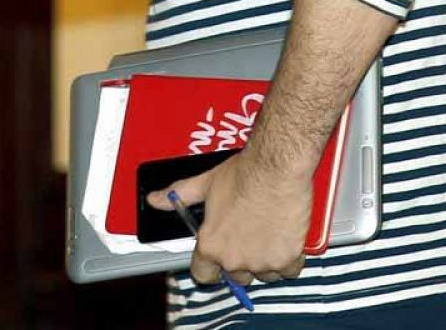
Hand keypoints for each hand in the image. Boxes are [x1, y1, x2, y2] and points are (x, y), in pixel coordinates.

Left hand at [147, 151, 309, 287]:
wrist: (275, 169)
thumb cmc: (242, 175)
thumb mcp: (204, 184)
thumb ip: (179, 196)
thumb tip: (155, 200)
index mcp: (210, 245)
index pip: (203, 275)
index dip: (210, 267)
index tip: (217, 260)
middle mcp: (234, 259)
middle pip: (237, 276)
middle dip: (242, 260)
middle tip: (248, 236)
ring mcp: (261, 262)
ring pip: (264, 274)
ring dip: (266, 260)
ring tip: (266, 232)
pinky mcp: (286, 259)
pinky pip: (289, 270)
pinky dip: (289, 258)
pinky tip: (285, 237)